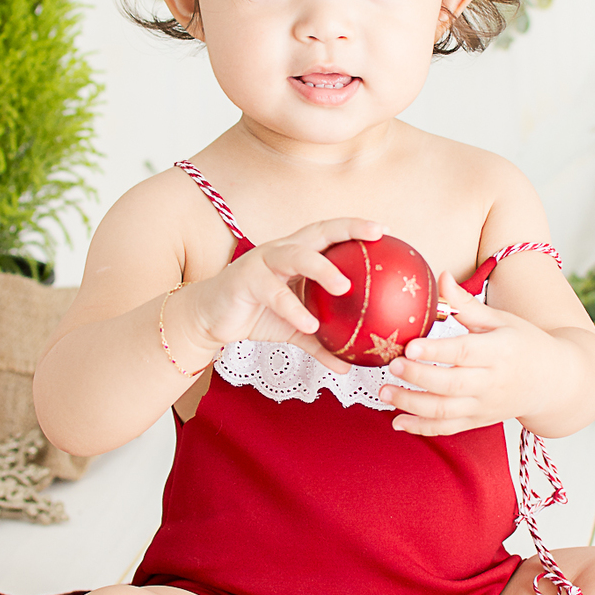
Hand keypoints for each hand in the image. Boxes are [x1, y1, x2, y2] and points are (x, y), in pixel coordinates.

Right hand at [177, 220, 385, 373]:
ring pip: (296, 256)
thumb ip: (322, 343)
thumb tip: (348, 366)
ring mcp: (262, 261)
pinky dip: (293, 309)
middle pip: (318, 231)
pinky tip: (310, 324)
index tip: (384, 231)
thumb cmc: (257, 315)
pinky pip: (274, 293)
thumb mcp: (296, 329)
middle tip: (375, 235)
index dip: (355, 228)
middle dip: (348, 229)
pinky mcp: (245, 280)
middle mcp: (282, 250)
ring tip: (344, 286)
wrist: (210, 319)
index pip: (330, 233)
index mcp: (297, 254)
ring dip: (322, 268)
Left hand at [376, 271, 553, 434]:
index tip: (410, 346)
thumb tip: (441, 276)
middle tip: (391, 366)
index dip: (436, 351)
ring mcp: (485, 406)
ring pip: (445, 411)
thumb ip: (466, 304)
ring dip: (411, 404)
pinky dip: (421, 428)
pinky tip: (397, 421)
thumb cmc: (525, 344)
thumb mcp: (501, 319)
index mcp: (500, 351)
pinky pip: (447, 429)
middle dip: (417, 377)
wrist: (554, 381)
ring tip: (385, 392)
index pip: (464, 352)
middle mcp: (492, 382)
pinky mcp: (479, 421)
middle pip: (451, 384)